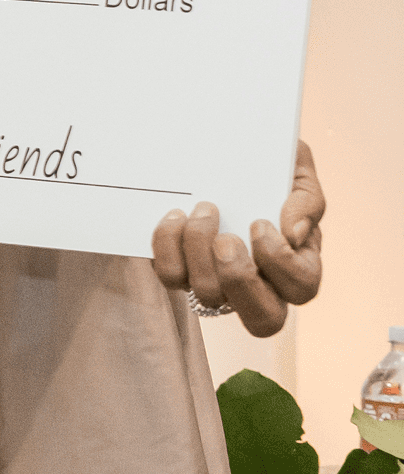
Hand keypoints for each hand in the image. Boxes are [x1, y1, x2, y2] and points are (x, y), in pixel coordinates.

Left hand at [153, 139, 324, 337]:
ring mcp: (218, 282)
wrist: (218, 153)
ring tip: (201, 211)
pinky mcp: (181, 270)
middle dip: (239, 279)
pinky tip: (175, 214)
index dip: (281, 263)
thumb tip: (293, 233)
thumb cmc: (268, 168)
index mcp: (297, 262)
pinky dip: (168, 246)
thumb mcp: (296, 170)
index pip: (302, 287)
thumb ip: (306, 199)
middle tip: (226, 240)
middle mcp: (260, 284)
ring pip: (209, 295)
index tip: (259, 223)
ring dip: (199, 251)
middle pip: (263, 320)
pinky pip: (171, 275)